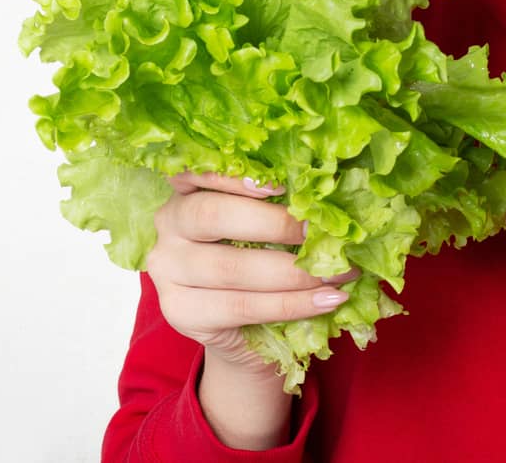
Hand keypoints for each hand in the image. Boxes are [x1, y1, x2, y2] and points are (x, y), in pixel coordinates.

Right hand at [146, 171, 360, 379]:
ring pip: (231, 267)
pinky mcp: (182, 313)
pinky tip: (326, 300)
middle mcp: (167, 227)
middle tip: (321, 233)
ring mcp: (168, 273)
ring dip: (293, 272)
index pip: (194, 174)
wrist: (244, 332)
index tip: (279, 186)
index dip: (231, 177)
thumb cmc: (258, 266)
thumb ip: (276, 210)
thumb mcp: (262, 231)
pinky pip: (243, 306)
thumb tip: (325, 199)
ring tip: (337, 274)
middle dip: (274, 224)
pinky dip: (292, 304)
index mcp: (184, 193)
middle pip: (211, 216)